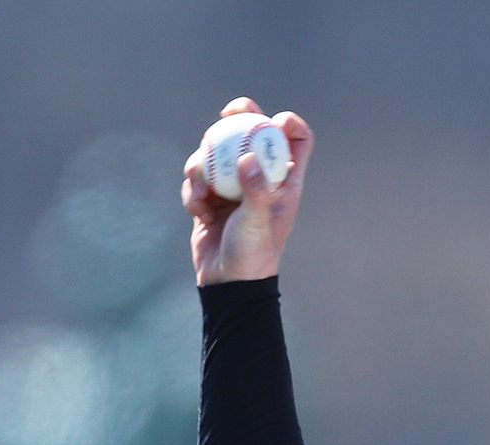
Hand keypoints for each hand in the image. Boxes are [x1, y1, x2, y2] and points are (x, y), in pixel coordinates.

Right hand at [185, 98, 313, 285]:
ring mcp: (232, 187)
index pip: (296, 140)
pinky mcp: (209, 199)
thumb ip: (254, 189)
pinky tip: (197, 211)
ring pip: (216, 154)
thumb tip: (247, 157)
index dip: (288, 123)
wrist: (227, 286)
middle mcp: (258, 179)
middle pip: (250, 134)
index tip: (272, 120)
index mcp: (283, 181)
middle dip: (238, 119)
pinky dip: (193, 192)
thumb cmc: (252, 256)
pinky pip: (196, 180)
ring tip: (201, 190)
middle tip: (227, 114)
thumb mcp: (257, 222)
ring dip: (202, 166)